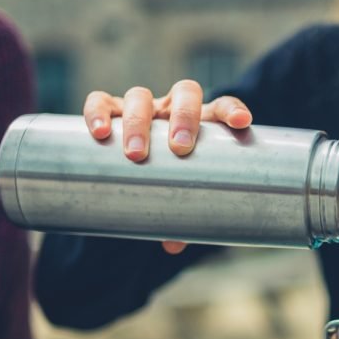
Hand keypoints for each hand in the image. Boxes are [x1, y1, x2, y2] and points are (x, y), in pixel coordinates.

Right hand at [82, 80, 252, 253]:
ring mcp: (142, 107)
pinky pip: (100, 101)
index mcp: (201, 122)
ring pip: (140, 97)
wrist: (137, 166)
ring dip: (139, 122)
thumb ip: (183, 217)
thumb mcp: (182, 195)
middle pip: (184, 94)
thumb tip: (172, 245)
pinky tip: (99, 133)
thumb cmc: (170, 180)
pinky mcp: (110, 110)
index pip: (221, 107)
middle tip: (180, 149)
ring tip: (136, 154)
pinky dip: (98, 113)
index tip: (240, 123)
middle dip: (184, 118)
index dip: (232, 110)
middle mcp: (173, 108)